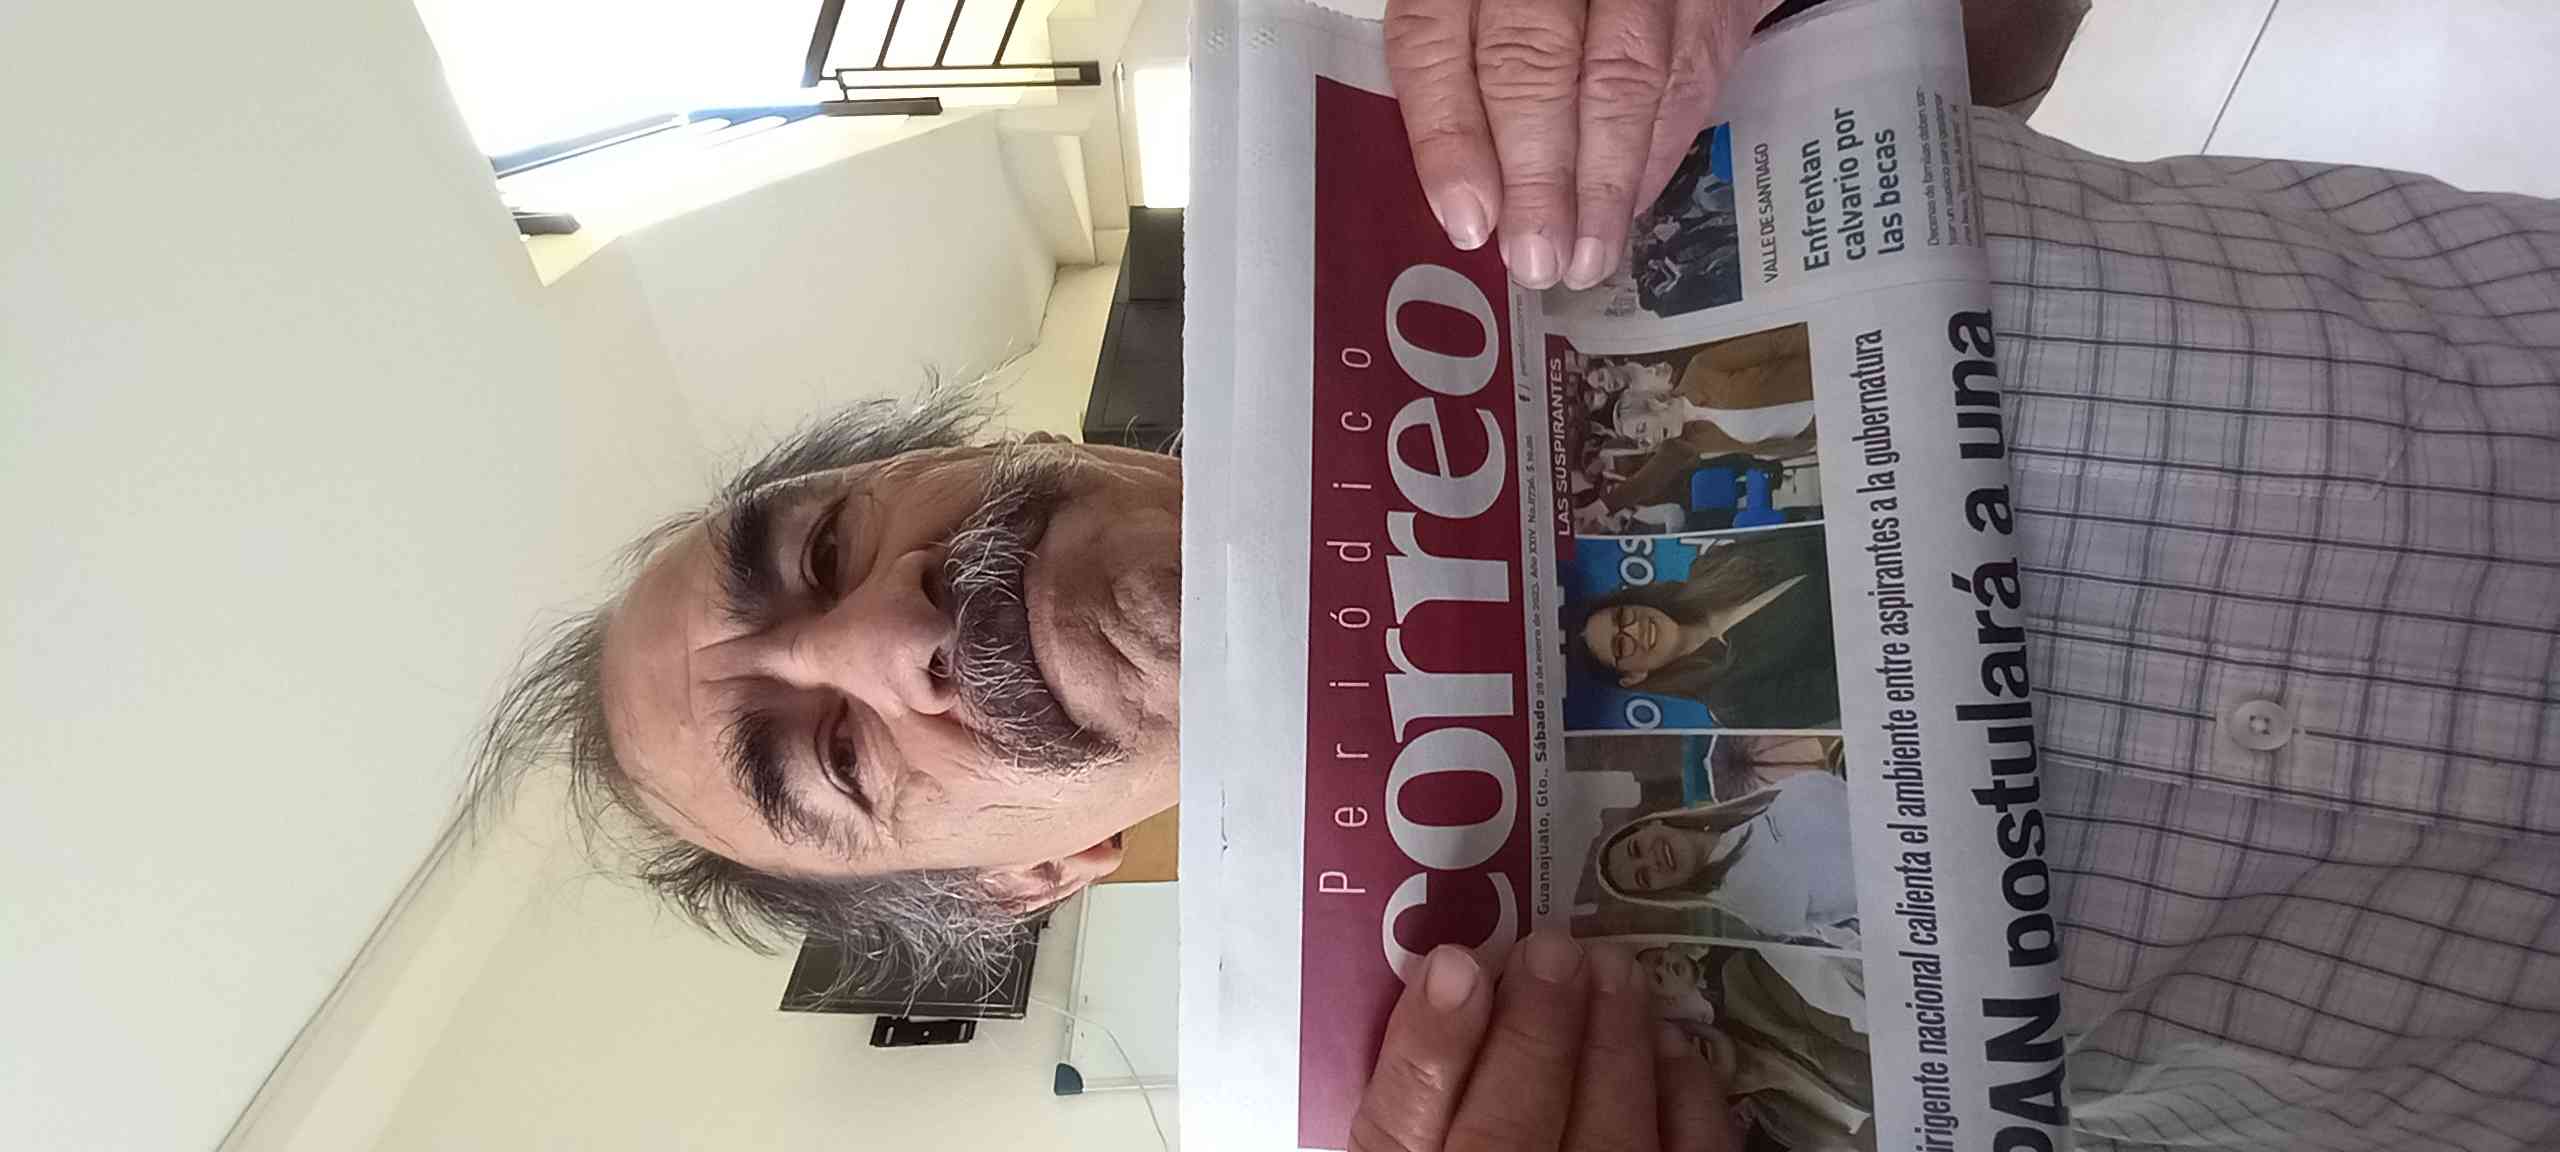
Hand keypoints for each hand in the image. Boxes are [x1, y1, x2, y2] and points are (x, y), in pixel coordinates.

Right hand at [1351, 930, 1737, 1150]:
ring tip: (1613, 967)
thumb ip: (1417, 1084)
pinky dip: (1684, 1099)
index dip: (1427, 1049)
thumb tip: (1447, 974)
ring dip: (1614, 1046)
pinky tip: (1669, 1042)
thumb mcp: (1415, 1137)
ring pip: (1604, 1145)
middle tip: (1551, 949)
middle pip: (1505, 1138)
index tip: (1453, 965)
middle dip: (1532, 1034)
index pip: (1395, 1133)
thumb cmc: (1481, 1144)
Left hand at [1385, 0, 1779, 288]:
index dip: (1449, 136)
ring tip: (1587, 256)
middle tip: (1536, 258)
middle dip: (1535, 176)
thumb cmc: (1538, 3)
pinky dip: (1659, 152)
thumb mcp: (1481, 15)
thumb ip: (1459, 77)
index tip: (1468, 221)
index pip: (1434, 39)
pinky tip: (1632, 206)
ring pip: (1622, 77)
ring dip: (1603, 182)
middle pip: (1532, 62)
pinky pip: (1688, 75)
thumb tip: (1468, 201)